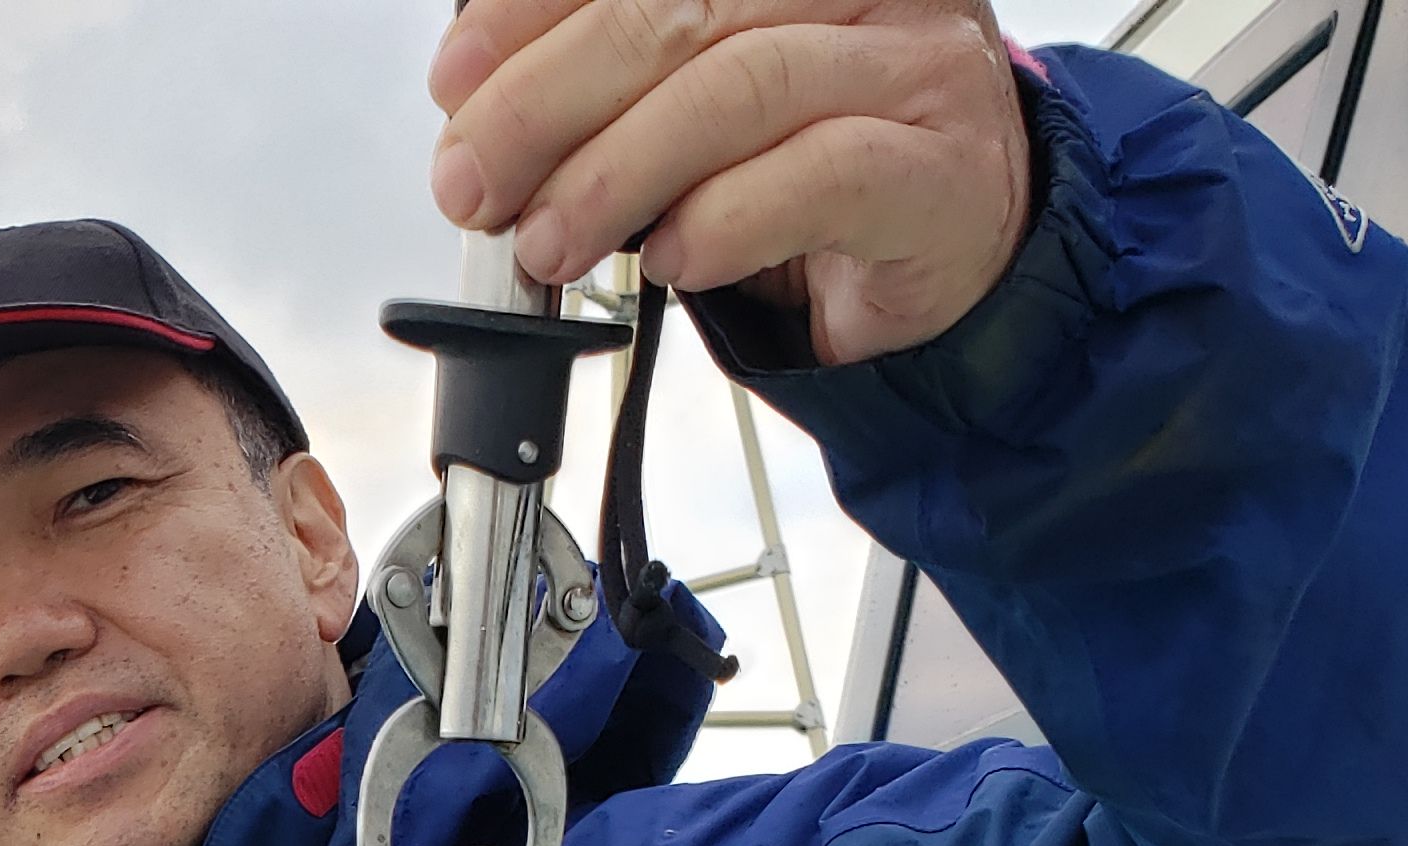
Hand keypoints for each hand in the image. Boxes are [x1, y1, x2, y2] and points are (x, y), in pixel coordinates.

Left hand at [429, 0, 1032, 365]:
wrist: (951, 237)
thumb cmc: (809, 160)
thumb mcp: (693, 104)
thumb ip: (606, 87)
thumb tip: (479, 116)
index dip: (527, 14)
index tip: (455, 84)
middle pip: (675, 14)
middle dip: (546, 105)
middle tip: (476, 187)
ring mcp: (909, 66)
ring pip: (738, 87)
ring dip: (616, 174)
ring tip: (550, 243)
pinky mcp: (936, 169)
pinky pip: (821, 176)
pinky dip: (724, 220)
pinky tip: (670, 259)